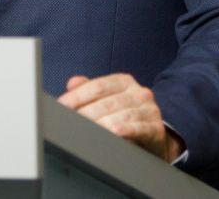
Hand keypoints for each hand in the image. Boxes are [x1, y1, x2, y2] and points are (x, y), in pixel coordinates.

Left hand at [57, 73, 185, 162]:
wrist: (156, 136)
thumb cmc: (127, 116)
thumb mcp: (109, 99)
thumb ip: (90, 90)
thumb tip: (72, 83)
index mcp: (124, 82)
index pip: (98, 86)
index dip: (78, 96)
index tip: (62, 106)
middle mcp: (138, 92)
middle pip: (107, 102)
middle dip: (86, 113)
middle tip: (70, 122)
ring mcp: (149, 110)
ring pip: (121, 115)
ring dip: (102, 123)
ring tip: (87, 130)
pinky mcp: (156, 128)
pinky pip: (140, 128)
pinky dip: (126, 130)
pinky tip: (115, 133)